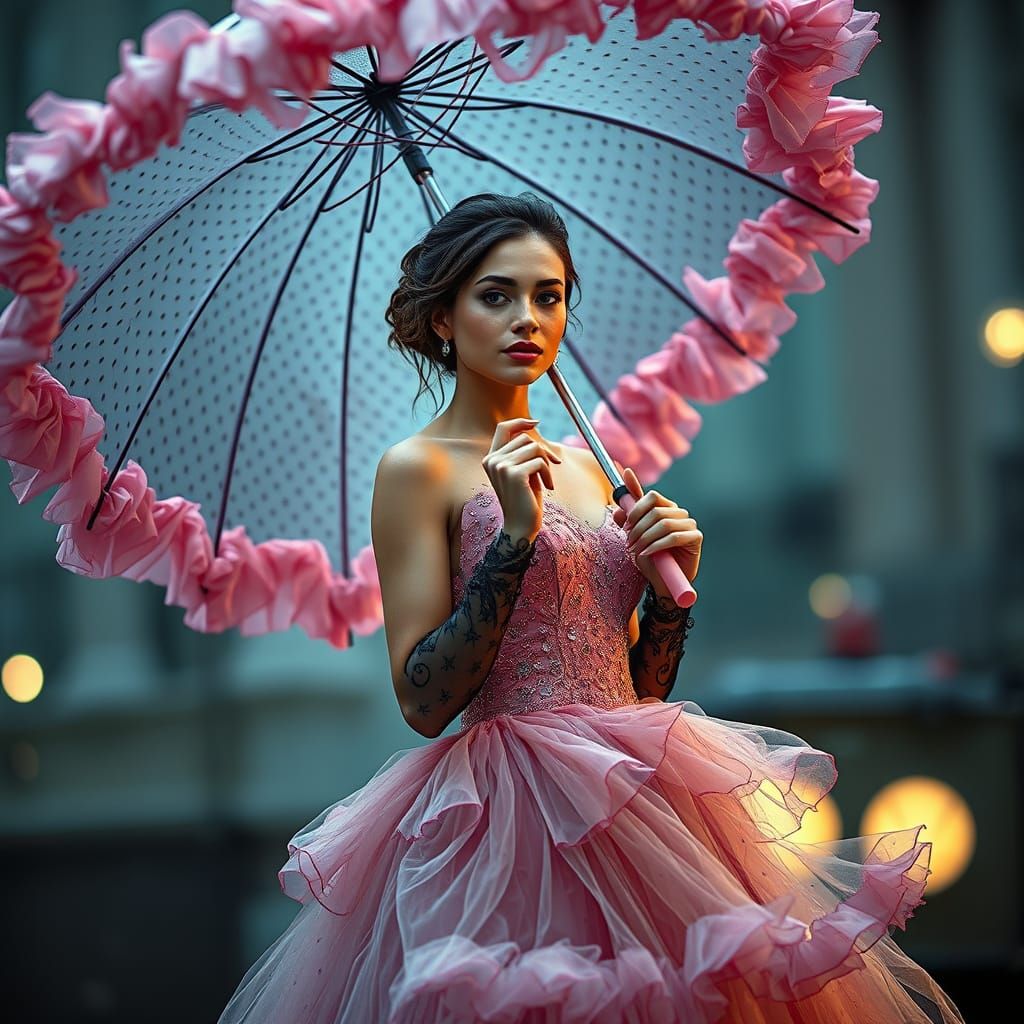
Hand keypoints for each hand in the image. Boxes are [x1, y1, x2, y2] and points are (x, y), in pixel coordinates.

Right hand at [482, 417, 561, 542]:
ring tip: (547, 480)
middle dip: (543, 451)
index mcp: (491, 458)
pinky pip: (540, 462)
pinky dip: (549, 473)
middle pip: (525, 438)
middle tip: (552, 466)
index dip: (520, 422)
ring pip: (535, 448)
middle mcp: (492, 460)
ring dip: (547, 463)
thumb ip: (522, 452)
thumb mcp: (522, 471)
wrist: (520, 526)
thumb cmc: (525, 499)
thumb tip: (533, 425)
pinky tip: (548, 487)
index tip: (536, 422)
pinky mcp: (514, 474)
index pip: (503, 428)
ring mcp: (501, 466)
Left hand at [611, 467, 701, 596]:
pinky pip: (674, 537)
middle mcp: (679, 513)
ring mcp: (689, 524)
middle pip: (656, 511)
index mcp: (666, 508)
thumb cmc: (651, 559)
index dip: (636, 508)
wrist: (663, 581)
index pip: (653, 496)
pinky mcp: (696, 537)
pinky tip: (646, 553)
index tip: (626, 524)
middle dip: (638, 528)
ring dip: (645, 538)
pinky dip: (656, 546)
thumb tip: (618, 510)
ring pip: (664, 524)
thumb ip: (627, 522)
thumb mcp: (634, 538)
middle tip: (629, 543)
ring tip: (636, 550)